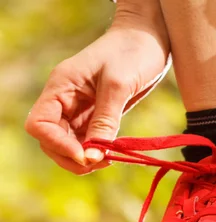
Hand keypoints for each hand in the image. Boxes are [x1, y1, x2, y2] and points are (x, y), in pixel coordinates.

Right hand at [24, 0, 169, 173]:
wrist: (150, 38)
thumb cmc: (133, 52)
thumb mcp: (118, 85)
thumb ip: (105, 120)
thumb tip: (93, 155)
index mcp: (61, 86)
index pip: (39, 124)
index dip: (56, 144)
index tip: (84, 155)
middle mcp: (65, 100)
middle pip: (51, 140)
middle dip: (71, 156)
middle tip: (100, 162)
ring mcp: (80, 109)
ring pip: (69, 144)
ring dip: (84, 157)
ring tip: (108, 160)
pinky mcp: (97, 115)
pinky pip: (88, 140)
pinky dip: (96, 151)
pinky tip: (112, 153)